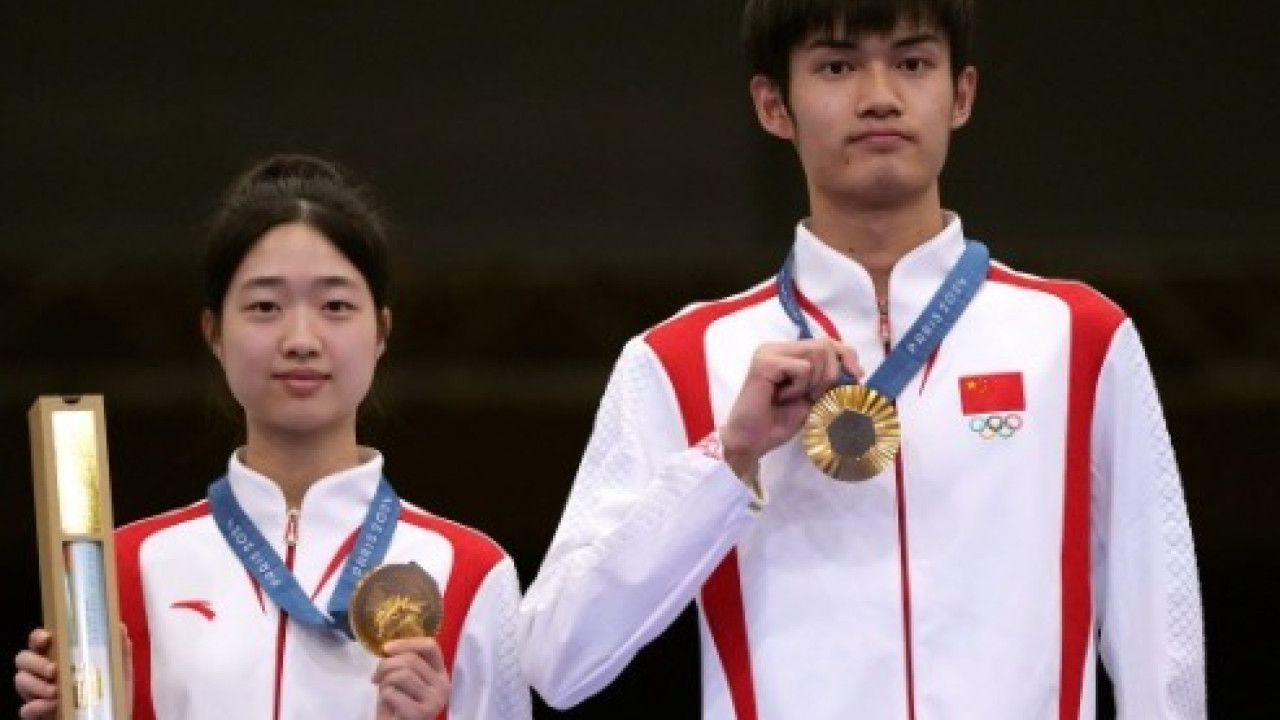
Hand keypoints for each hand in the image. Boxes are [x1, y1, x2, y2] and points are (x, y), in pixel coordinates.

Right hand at [14, 624, 132, 719]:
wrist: (110, 717)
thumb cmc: (110, 691)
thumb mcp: (119, 669)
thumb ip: (119, 648)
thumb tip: (119, 627)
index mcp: (59, 655)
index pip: (39, 640)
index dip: (37, 636)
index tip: (46, 638)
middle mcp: (42, 671)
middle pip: (23, 658)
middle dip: (36, 663)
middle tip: (54, 670)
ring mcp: (36, 692)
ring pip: (20, 681)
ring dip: (36, 684)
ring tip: (56, 691)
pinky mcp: (36, 713)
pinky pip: (25, 709)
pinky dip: (37, 706)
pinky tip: (53, 705)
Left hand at [373, 637, 449, 719]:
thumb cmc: (399, 705)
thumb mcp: (404, 680)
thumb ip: (405, 664)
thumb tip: (389, 648)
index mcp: (441, 674)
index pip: (430, 647)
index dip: (407, 643)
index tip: (386, 648)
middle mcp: (443, 686)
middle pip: (411, 660)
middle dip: (386, 665)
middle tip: (375, 677)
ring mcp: (435, 700)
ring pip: (402, 674)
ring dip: (385, 681)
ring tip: (383, 691)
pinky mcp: (422, 714)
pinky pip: (393, 693)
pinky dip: (384, 696)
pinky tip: (387, 705)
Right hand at [720, 338, 861, 478]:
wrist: (752, 441)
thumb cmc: (779, 422)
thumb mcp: (814, 398)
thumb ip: (829, 381)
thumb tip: (857, 372)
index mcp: (788, 353)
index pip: (827, 342)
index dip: (847, 355)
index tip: (858, 375)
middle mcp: (778, 347)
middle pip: (825, 345)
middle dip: (830, 375)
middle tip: (813, 397)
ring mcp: (769, 352)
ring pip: (817, 352)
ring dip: (814, 382)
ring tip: (794, 397)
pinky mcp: (765, 362)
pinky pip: (802, 368)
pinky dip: (799, 387)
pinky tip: (782, 397)